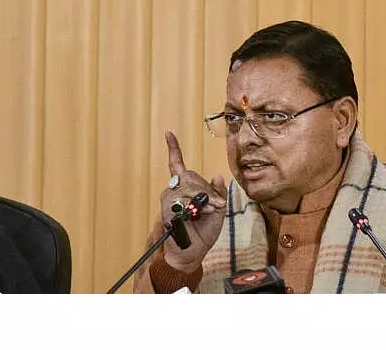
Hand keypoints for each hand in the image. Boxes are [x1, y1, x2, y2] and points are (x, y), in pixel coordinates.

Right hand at [158, 131, 227, 272]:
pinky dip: (196, 205)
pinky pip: (183, 198)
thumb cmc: (204, 232)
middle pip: (189, 175)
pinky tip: (201, 213)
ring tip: (211, 210)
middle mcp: (175, 190)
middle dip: (206, 189)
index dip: (173, 149)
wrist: (194, 251)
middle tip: (218, 204)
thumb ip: (218, 192)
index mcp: (187, 188)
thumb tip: (218, 176)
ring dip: (203, 198)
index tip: (168, 134)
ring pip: (188, 186)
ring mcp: (170, 199)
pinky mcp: (168, 208)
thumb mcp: (218, 209)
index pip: (177, 164)